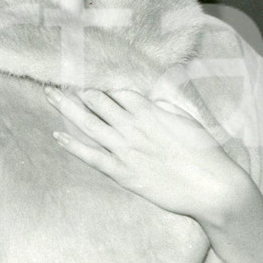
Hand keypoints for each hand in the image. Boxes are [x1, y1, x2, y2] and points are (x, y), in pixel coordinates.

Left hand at [45, 85, 246, 224]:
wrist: (213, 188)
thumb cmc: (205, 153)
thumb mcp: (187, 121)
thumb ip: (165, 108)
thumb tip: (151, 102)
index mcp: (149, 111)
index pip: (116, 89)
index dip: (99, 81)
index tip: (83, 74)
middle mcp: (133, 126)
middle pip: (97, 101)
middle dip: (76, 89)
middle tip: (57, 79)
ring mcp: (125, 149)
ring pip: (88, 123)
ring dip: (66, 107)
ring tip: (49, 94)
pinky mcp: (123, 173)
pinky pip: (91, 156)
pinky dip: (72, 145)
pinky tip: (56, 135)